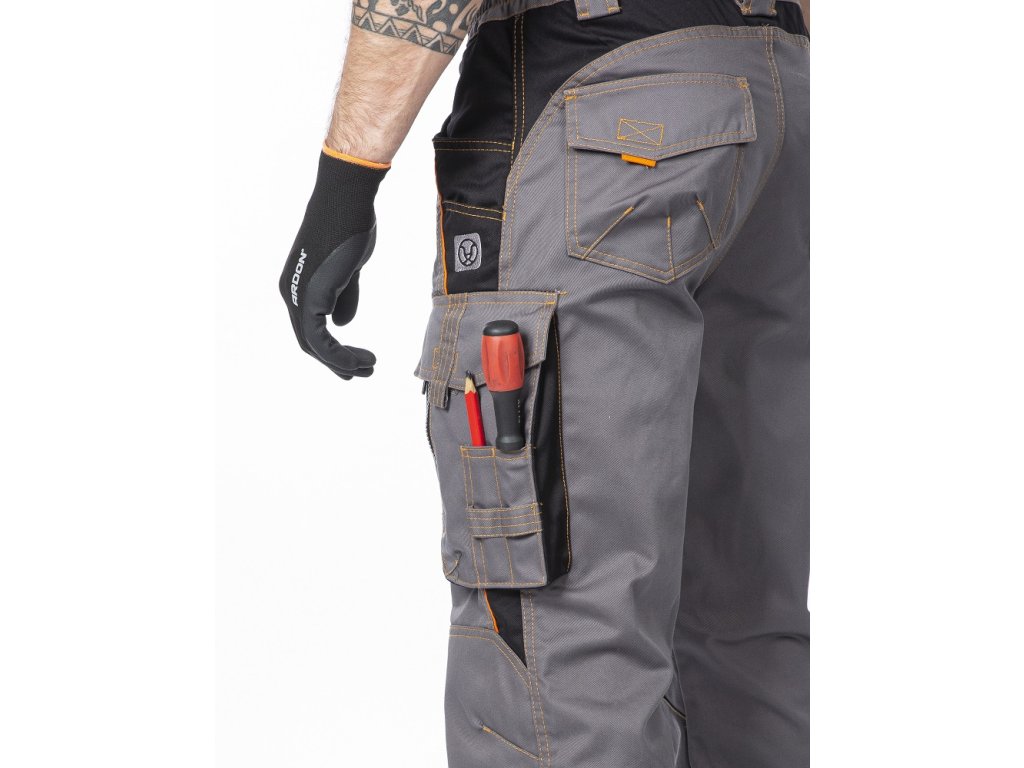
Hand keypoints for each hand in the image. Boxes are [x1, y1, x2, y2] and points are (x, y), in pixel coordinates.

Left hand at [279, 150, 388, 378]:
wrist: (346, 201)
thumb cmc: (349, 227)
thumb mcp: (347, 269)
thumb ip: (343, 296)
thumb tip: (341, 324)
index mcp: (296, 286)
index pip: (309, 329)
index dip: (331, 350)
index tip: (358, 361)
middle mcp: (290, 293)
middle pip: (309, 342)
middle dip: (336, 362)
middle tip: (362, 372)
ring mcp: (296, 296)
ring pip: (313, 346)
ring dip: (341, 363)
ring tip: (368, 368)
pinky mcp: (310, 297)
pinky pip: (320, 340)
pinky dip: (340, 356)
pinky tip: (361, 359)